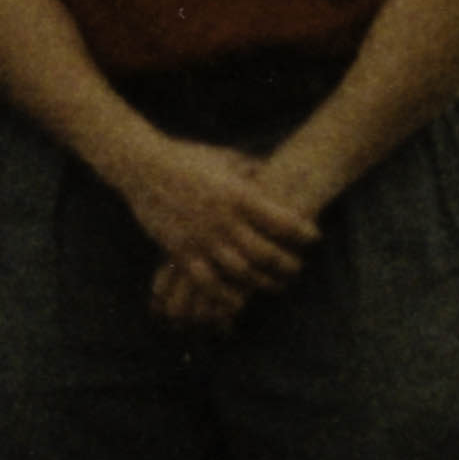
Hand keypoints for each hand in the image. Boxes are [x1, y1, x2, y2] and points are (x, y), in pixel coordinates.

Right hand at [125, 131, 318, 306]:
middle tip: (298, 268)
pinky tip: (237, 302)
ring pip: (241, 272)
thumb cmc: (188, 158)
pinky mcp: (181, 252)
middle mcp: (224, 220)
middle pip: (266, 253)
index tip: (314, 238)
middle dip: (287, 265)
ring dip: (262, 283)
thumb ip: (252, 169)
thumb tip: (273, 173)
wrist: (144, 167)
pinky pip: (207, 283)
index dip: (304, 233)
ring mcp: (201, 239)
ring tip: (274, 285)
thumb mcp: (226, 158)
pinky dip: (224, 296)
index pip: (283, 221)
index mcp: (239, 195)